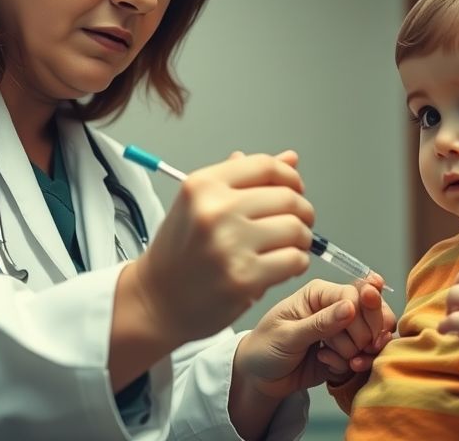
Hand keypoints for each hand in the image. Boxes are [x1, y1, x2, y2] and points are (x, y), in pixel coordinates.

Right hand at [126, 149, 313, 348]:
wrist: (156, 300)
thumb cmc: (181, 252)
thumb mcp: (202, 204)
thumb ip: (246, 181)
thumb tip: (290, 159)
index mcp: (203, 185)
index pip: (266, 166)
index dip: (290, 177)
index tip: (295, 190)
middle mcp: (214, 210)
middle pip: (287, 197)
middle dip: (302, 212)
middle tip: (298, 224)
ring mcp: (228, 245)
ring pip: (296, 229)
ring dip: (302, 239)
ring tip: (291, 246)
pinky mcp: (243, 278)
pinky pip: (293, 260)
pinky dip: (297, 263)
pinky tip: (284, 266)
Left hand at [235, 277, 396, 398]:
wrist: (259, 378)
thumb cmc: (265, 348)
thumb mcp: (288, 335)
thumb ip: (320, 323)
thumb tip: (351, 307)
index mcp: (319, 294)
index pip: (356, 295)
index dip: (366, 314)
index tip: (365, 336)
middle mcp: (333, 308)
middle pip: (371, 312)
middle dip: (367, 334)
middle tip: (356, 350)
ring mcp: (340, 330)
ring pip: (370, 336)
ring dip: (359, 351)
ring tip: (342, 360)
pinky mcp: (343, 352)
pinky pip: (361, 356)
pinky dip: (350, 364)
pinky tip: (328, 364)